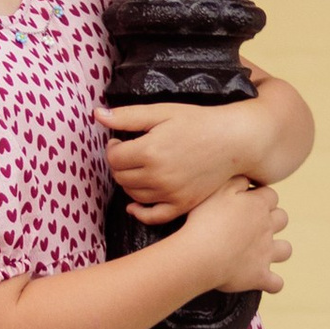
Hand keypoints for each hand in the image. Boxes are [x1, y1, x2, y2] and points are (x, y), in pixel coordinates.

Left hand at [102, 97, 262, 223]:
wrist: (233, 141)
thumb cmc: (197, 122)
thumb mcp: (161, 112)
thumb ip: (127, 116)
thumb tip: (96, 115)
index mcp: (149, 151)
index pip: (113, 157)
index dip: (112, 148)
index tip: (120, 141)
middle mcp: (157, 176)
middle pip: (120, 176)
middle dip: (119, 164)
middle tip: (130, 152)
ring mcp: (170, 193)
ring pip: (132, 195)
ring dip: (129, 182)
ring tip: (139, 167)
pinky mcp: (182, 205)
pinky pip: (153, 217)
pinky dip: (139, 213)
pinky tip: (133, 205)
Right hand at [176, 175, 290, 299]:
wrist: (200, 254)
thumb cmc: (204, 219)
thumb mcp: (217, 189)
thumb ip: (236, 180)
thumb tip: (247, 179)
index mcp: (258, 205)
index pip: (270, 196)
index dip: (260, 197)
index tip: (245, 201)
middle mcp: (267, 228)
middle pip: (282, 219)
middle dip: (272, 220)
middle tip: (252, 224)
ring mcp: (266, 253)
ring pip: (285, 250)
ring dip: (278, 250)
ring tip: (262, 252)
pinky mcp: (259, 276)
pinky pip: (276, 283)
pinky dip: (272, 283)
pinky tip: (263, 281)